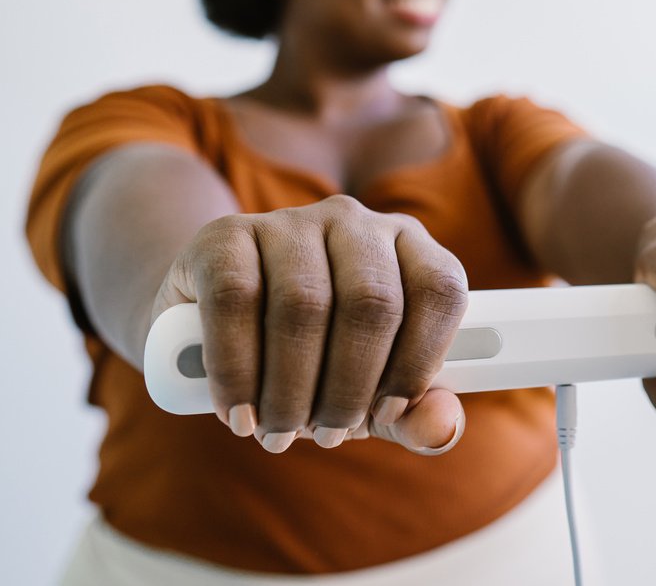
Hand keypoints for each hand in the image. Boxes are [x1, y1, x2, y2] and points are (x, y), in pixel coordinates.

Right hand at [150, 194, 468, 454]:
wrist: (212, 329)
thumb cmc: (315, 361)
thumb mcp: (370, 395)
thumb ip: (415, 415)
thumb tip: (442, 428)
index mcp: (408, 247)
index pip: (438, 289)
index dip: (419, 359)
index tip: (387, 413)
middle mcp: (354, 223)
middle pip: (372, 302)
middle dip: (350, 386)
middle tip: (326, 434)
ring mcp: (290, 221)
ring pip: (304, 303)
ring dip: (292, 388)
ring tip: (279, 432)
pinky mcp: (225, 234)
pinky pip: (235, 297)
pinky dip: (236, 368)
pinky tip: (239, 411)